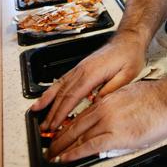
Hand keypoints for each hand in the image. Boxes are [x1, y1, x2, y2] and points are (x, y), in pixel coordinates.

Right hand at [31, 33, 145, 131]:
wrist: (128, 39)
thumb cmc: (130, 55)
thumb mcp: (128, 74)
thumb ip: (112, 89)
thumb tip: (98, 103)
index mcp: (92, 73)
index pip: (72, 96)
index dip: (61, 113)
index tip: (55, 125)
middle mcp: (82, 70)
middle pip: (62, 93)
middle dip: (51, 112)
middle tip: (44, 127)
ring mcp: (80, 68)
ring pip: (59, 86)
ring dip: (47, 101)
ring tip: (36, 112)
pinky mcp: (80, 67)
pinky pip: (62, 79)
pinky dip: (52, 89)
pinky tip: (46, 97)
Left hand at [47, 80, 166, 161]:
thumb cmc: (156, 97)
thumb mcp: (129, 93)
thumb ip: (116, 103)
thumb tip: (110, 113)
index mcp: (107, 99)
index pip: (80, 115)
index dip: (67, 126)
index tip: (59, 132)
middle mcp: (103, 109)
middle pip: (75, 126)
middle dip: (59, 138)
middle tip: (50, 147)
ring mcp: (108, 122)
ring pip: (78, 136)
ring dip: (62, 147)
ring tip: (53, 155)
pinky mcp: (115, 136)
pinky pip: (89, 146)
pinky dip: (74, 152)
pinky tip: (65, 157)